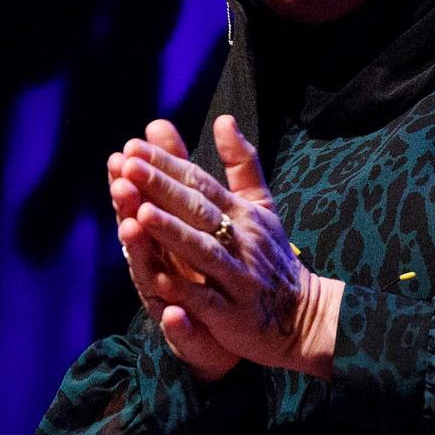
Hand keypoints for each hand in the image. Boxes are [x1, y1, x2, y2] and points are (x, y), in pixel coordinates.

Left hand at [118, 115, 342, 377]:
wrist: (305, 314)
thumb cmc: (272, 256)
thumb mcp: (261, 206)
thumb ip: (241, 164)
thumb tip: (224, 119)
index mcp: (242, 213)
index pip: (200, 182)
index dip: (167, 164)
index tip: (133, 146)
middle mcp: (241, 240)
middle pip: (198, 210)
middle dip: (162, 188)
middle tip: (129, 167)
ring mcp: (238, 277)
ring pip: (203, 251)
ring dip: (172, 233)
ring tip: (141, 214)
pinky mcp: (235, 315)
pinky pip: (208, 301)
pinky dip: (185, 292)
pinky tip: (159, 280)